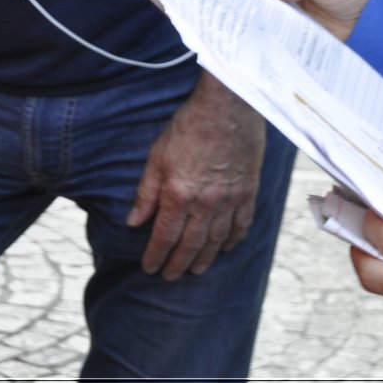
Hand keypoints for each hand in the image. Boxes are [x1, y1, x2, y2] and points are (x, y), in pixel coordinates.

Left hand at [127, 73, 264, 279]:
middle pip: (191, 243)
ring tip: (197, 269)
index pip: (165, 236)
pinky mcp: (248, 189)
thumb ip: (146, 193)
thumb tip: (133, 222)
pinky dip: (235, 238)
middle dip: (178, 263)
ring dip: (206, 257)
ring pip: (218, 238)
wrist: (229, 105)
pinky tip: (229, 246)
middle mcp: (206, 201)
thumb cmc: (189, 126)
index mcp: (179, 193)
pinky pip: (243, 222)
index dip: (156, 255)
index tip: (150, 267)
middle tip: (170, 276)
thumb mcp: (157, 156)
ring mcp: (230, 197)